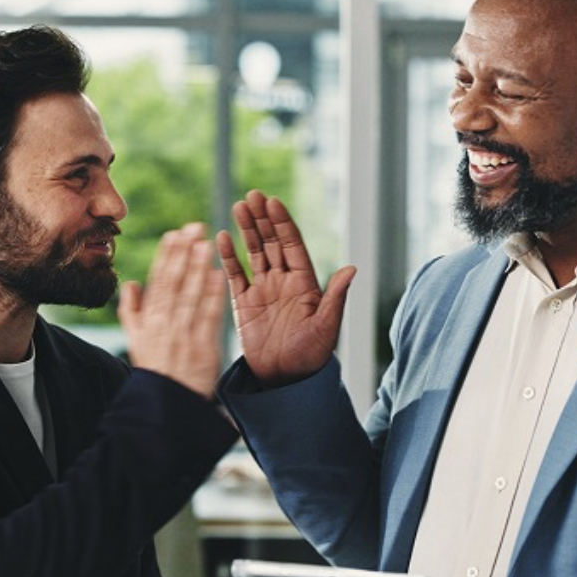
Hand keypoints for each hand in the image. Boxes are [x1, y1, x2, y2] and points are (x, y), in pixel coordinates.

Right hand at [119, 222, 225, 397]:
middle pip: (175, 283)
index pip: (158, 282)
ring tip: (207, 244)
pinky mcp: (203, 347)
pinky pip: (209, 317)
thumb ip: (131, 310)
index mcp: (148, 320)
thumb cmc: (155, 369)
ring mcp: (184, 335)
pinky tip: (219, 275)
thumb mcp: (135, 340)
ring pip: (191, 295)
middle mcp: (165, 324)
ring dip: (199, 268)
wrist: (168, 403)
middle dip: (184, 253)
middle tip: (194, 228)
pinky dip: (214, 296)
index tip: (174, 234)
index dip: (166, 256)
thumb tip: (130, 282)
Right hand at [217, 190, 355, 386]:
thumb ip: (335, 297)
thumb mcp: (326, 327)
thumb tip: (352, 268)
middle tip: (253, 195)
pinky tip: (223, 237)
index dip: (283, 223)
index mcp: (305, 283)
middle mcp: (283, 282)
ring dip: (246, 230)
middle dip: (263, 219)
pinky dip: (229, 256)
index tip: (273, 202)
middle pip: (273, 242)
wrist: (285, 381)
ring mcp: (263, 290)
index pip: (293, 245)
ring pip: (254, 253)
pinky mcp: (243, 304)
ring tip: (238, 206)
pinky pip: (235, 275)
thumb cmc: (311, 357)